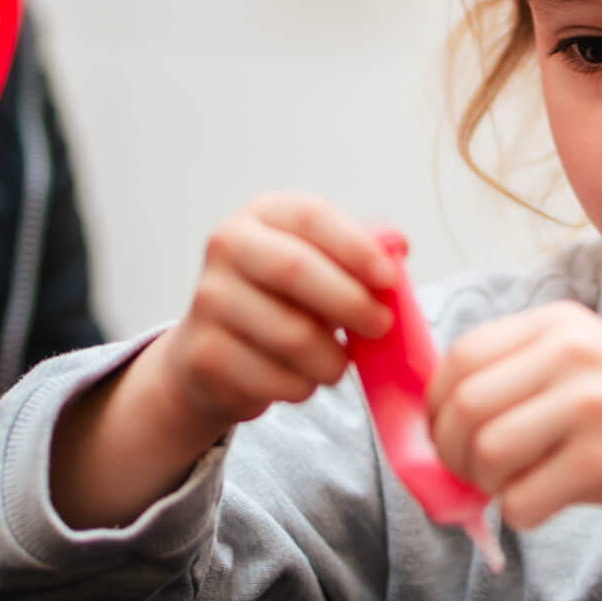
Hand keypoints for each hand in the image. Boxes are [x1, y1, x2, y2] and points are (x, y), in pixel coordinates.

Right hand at [143, 194, 400, 437]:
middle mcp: (227, 246)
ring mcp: (207, 299)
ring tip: (338, 362)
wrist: (214, 351)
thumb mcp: (320, 266)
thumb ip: (359, 254)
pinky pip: (274, 378)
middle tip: (380, 326)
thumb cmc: (285, 301)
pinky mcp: (202, 353)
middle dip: (350, 302)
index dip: (356, 248)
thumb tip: (398, 245)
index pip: (312, 217)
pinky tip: (303, 379)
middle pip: (294, 270)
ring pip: (290, 334)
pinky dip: (303, 386)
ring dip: (332, 358)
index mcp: (263, 214)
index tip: (388, 279)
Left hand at [427, 301, 601, 548]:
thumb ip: (516, 379)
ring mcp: (593, 404)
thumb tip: (433, 428)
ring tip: (515, 487)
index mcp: (559, 324)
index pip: (459, 358)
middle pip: (463, 407)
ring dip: (486, 485)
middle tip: (476, 475)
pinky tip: (549, 503)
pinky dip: (521, 514)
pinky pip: (522, 500)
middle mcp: (574, 353)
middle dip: (453, 454)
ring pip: (485, 452)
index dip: (437, 408)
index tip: (450, 437)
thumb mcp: (581, 366)